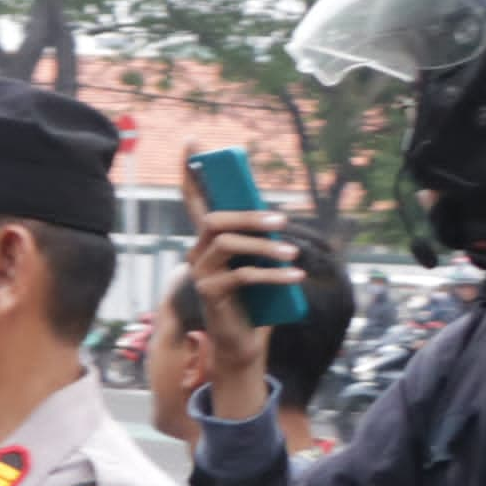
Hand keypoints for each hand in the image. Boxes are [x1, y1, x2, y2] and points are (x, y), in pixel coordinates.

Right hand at [177, 177, 296, 419]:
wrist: (244, 341)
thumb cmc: (256, 299)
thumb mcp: (259, 263)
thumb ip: (260, 240)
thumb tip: (280, 217)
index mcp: (209, 240)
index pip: (193, 200)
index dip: (191, 173)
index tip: (192, 144)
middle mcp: (197, 252)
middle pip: (213, 219)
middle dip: (249, 216)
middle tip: (283, 222)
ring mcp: (200, 273)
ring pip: (226, 244)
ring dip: (265, 247)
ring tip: (294, 255)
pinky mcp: (210, 294)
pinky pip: (241, 276)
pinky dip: (272, 274)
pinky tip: (295, 276)